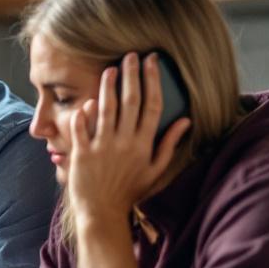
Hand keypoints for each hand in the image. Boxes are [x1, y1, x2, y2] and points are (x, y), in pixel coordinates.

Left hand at [66, 52, 191, 222]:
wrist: (102, 212)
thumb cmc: (130, 191)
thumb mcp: (155, 171)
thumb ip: (169, 144)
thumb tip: (186, 121)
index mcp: (144, 144)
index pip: (152, 105)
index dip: (152, 81)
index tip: (151, 62)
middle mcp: (125, 141)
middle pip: (130, 101)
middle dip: (131, 75)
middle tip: (131, 55)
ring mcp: (102, 146)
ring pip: (106, 109)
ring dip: (108, 86)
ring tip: (111, 69)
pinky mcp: (82, 153)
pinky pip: (82, 128)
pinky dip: (84, 114)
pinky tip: (88, 100)